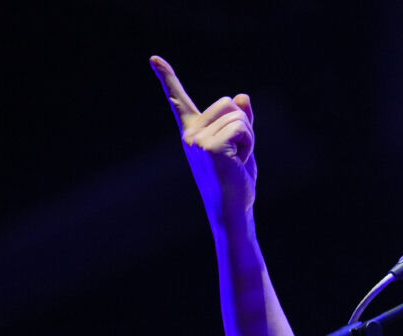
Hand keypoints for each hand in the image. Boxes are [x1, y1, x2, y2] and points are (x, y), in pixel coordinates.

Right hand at [149, 55, 257, 221]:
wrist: (232, 209)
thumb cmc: (235, 181)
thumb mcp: (240, 146)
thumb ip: (240, 121)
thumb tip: (242, 96)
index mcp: (193, 132)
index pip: (179, 101)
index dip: (167, 77)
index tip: (154, 58)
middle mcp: (190, 133)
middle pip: (228, 103)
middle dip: (242, 126)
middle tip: (236, 154)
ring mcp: (197, 140)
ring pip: (239, 116)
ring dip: (248, 138)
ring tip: (237, 160)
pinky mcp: (210, 146)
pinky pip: (242, 127)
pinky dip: (249, 143)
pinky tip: (239, 162)